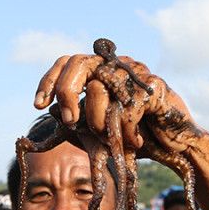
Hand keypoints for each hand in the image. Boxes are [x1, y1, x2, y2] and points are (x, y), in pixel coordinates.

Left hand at [34, 48, 205, 154]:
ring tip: (108, 137)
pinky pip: (126, 106)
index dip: (48, 80)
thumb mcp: (94, 133)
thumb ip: (72, 124)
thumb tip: (48, 112)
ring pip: (100, 86)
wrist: (171, 148)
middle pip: (79, 62)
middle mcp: (115, 66)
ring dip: (98, 119)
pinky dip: (125, 130)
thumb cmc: (130, 138)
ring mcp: (135, 73)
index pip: (66, 62)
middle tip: (69, 120)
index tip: (37, 105)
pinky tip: (134, 141)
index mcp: (98, 72)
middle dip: (66, 92)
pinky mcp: (154, 87)